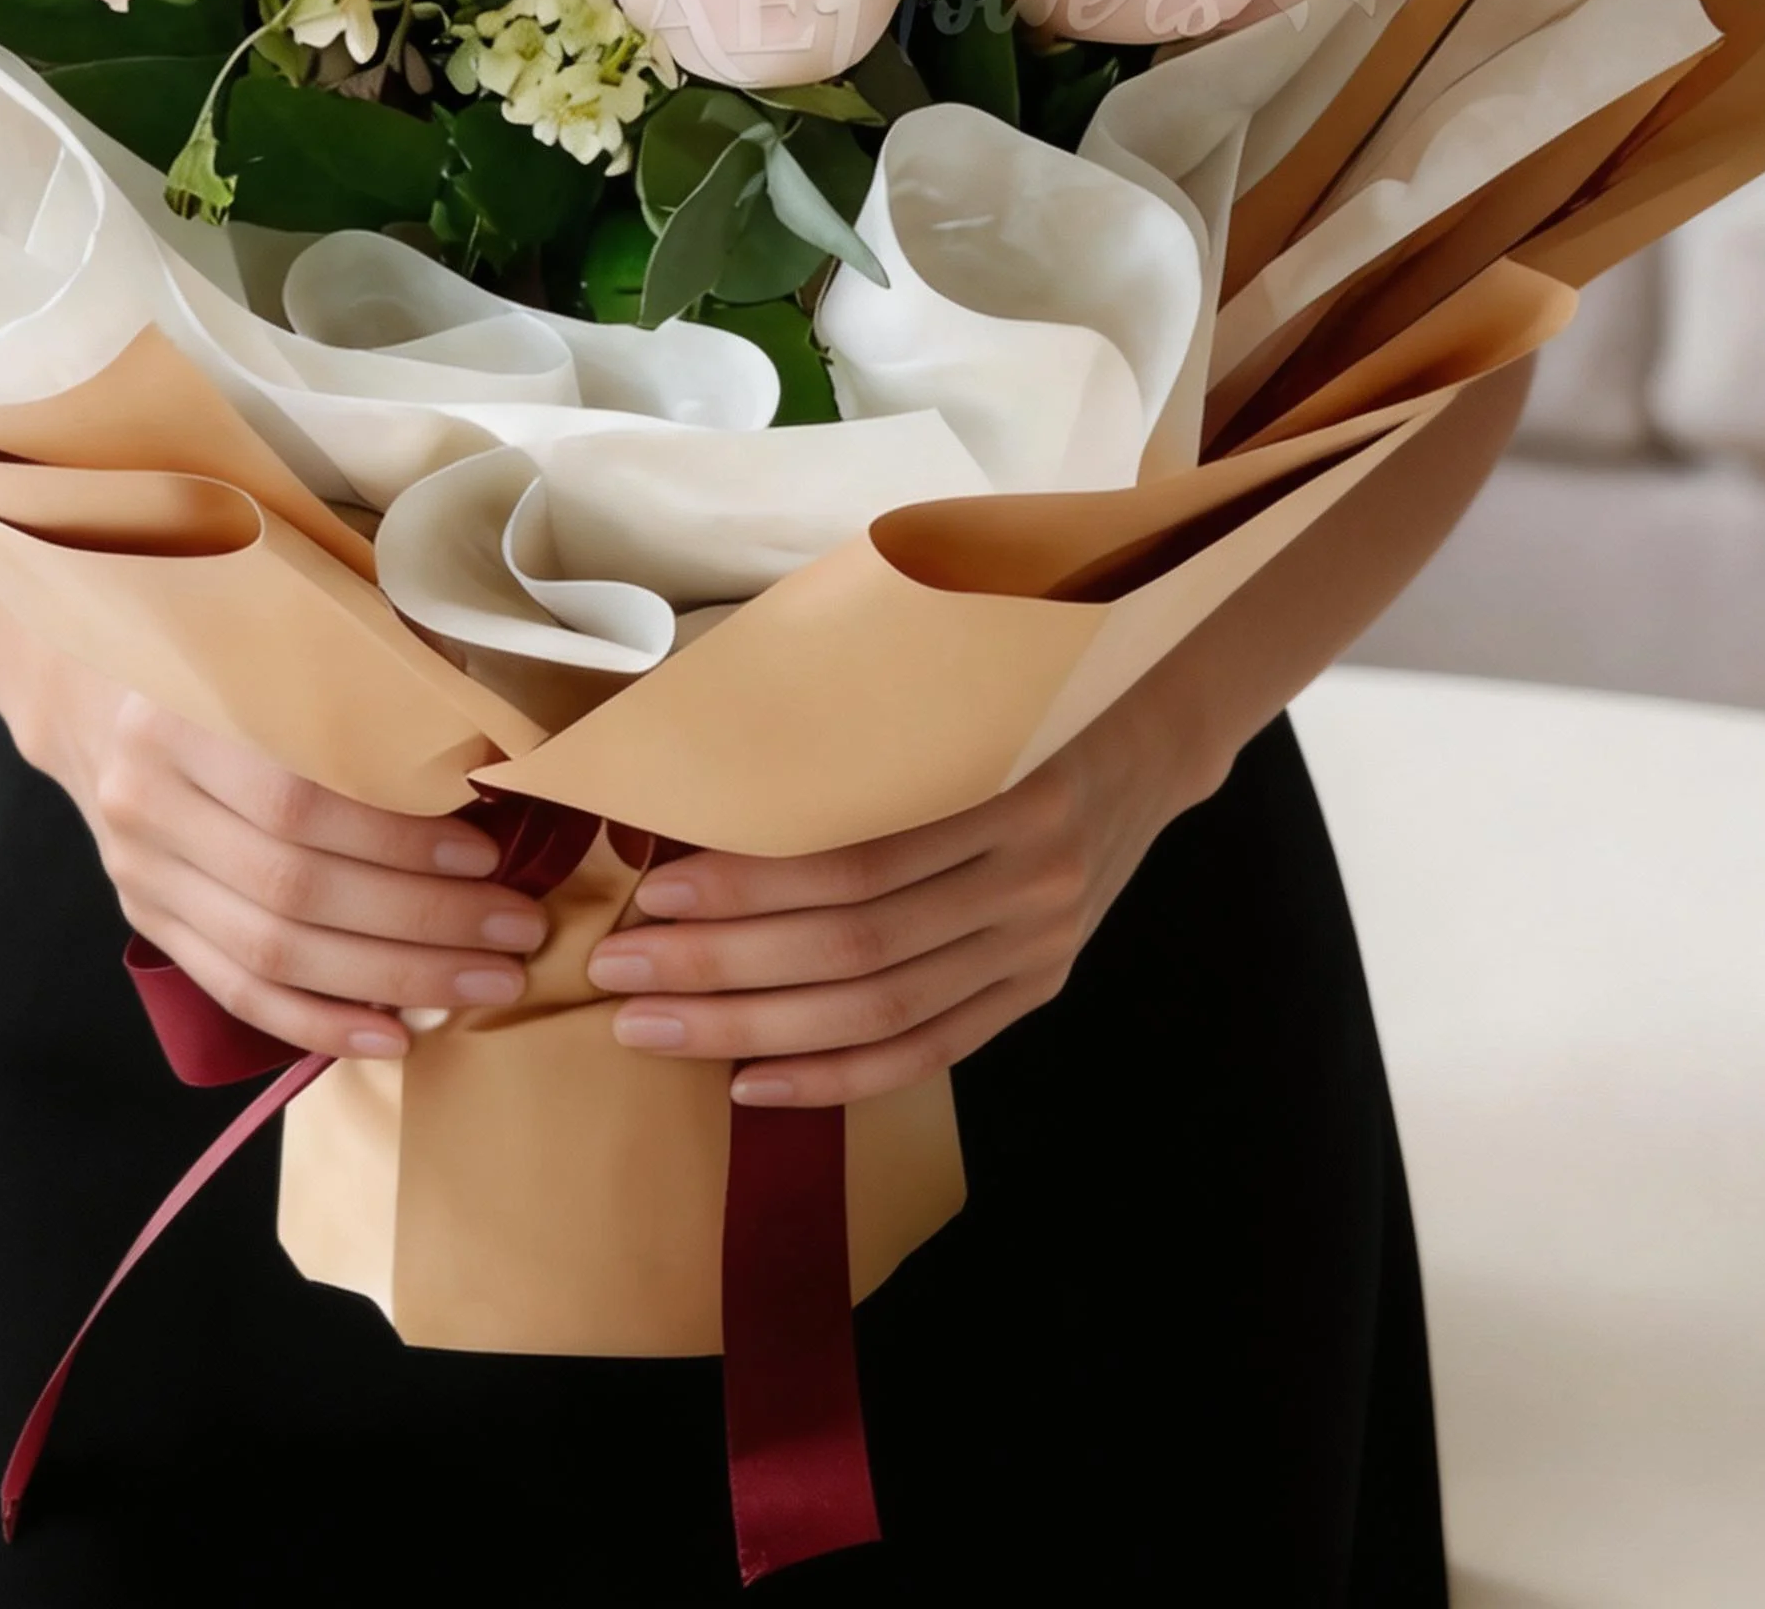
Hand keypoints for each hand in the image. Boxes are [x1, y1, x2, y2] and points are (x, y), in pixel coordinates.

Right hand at [29, 671, 547, 1063]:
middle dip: (421, 920)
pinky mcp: (151, 919)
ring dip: (391, 978)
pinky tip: (394, 1037)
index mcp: (179, 710)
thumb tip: (491, 735)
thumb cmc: (214, 652)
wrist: (87, 690)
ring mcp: (142, 870)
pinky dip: (318, 1024)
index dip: (395, 836)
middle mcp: (148, 798)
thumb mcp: (272, 633)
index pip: (296, 797)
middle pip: (293, 886)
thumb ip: (361, 675)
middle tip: (518, 930)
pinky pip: (237, 990)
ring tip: (486, 981)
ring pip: (272, 951)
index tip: (488, 851)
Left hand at [586, 695, 1217, 1107]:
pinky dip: (837, 1077)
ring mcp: (1040, 942)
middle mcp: (1029, 874)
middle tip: (619, 966)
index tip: (651, 885)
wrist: (1146, 730)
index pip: (852, 857)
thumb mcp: (942, 679)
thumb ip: (841, 722)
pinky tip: (750, 1085)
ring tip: (652, 1026)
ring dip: (755, 1028)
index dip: (747, 883)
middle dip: (723, 964)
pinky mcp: (1038, 988)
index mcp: (1001, 781)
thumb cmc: (1009, 688)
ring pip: (882, 1010)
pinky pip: (929, 1053)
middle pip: (856, 946)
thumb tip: (689, 750)